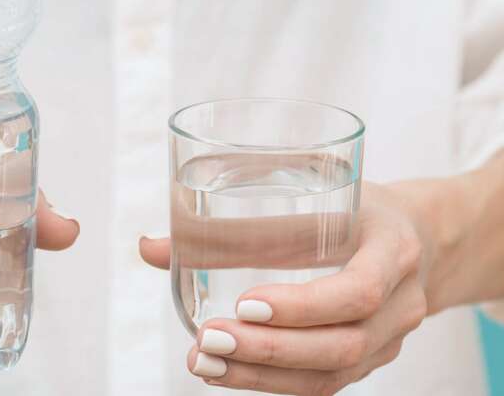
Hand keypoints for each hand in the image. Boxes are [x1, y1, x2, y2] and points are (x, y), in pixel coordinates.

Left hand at [140, 182, 429, 395]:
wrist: (417, 235)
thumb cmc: (356, 205)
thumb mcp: (313, 190)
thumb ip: (235, 218)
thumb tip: (149, 247)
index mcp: (392, 248)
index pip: (358, 289)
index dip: (302, 304)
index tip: (244, 303)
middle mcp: (400, 301)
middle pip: (343, 344)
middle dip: (270, 349)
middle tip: (209, 341)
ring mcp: (389, 337)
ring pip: (332, 373)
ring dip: (264, 374)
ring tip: (204, 364)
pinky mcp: (370, 355)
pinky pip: (326, 381)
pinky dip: (274, 382)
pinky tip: (228, 373)